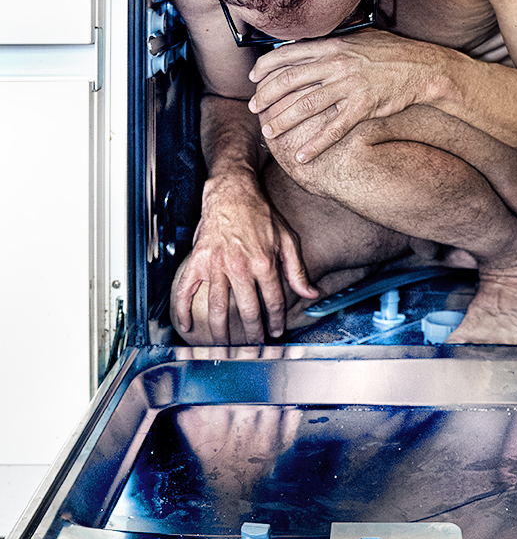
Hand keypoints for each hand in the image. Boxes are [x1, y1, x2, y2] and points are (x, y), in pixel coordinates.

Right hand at [173, 172, 317, 343]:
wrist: (233, 192)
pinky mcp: (197, 261)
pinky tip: (187, 327)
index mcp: (264, 263)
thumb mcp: (287, 240)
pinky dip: (183, 310)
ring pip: (217, 307)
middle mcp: (240, 267)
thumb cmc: (261, 215)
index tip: (275, 332)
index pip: (272, 302)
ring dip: (221, 332)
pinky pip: (187, 290)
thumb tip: (311, 294)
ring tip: (226, 347)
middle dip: (252, 333)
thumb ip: (298, 270)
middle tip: (253, 346)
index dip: (275, 321)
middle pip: (247, 311)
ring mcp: (216, 265)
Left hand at [247, 30, 439, 162]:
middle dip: (266, 96)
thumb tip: (308, 44)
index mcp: (332, 45)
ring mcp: (349, 85)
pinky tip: (302, 156)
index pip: (288, 54)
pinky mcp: (363, 106)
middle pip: (290, 80)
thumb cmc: (392, 53)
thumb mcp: (359, 39)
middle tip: (254, 108)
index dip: (266, 67)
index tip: (253, 78)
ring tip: (269, 132)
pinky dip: (315, 145)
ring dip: (283, 121)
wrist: (423, 67)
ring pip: (306, 106)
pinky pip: (333, 129)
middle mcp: (336, 63)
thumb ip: (333, 43)